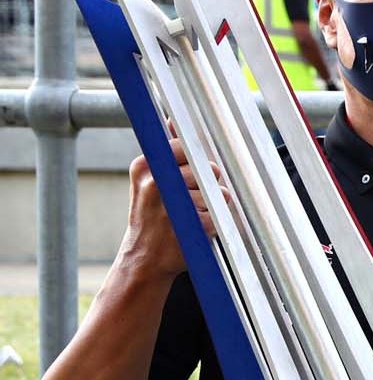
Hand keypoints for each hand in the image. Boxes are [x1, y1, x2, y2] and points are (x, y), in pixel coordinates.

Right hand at [122, 133, 220, 278]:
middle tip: (192, 200)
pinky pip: (221, 214)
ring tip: (192, 216)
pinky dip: (216, 223)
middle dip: (209, 183)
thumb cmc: (151, 217)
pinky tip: (198, 229)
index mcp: (145, 167)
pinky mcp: (194, 225)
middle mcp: (156, 182)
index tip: (193, 174)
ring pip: (218, 192)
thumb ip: (165, 153)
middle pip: (207, 168)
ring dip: (214, 206)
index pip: (185, 148)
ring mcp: (174, 204)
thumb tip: (173, 121)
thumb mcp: (148, 181)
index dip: (196, 162)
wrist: (144, 258)